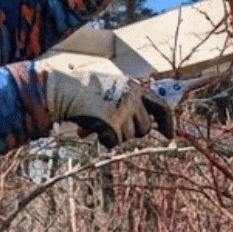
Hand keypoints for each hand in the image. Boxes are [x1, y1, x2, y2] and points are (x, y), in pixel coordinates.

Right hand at [37, 58, 173, 147]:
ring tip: (96, 120)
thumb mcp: (111, 90)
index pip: (162, 107)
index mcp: (134, 88)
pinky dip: (102, 140)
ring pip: (127, 138)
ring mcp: (124, 111)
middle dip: (130, 132)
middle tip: (111, 124)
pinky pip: (113, 143)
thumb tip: (141, 128)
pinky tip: (90, 127)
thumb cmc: (82, 90)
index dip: (167, 123)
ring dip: (113, 135)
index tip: (169, 135)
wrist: (63, 90)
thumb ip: (128, 103)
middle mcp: (133, 98)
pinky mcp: (113, 124)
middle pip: (144, 129)